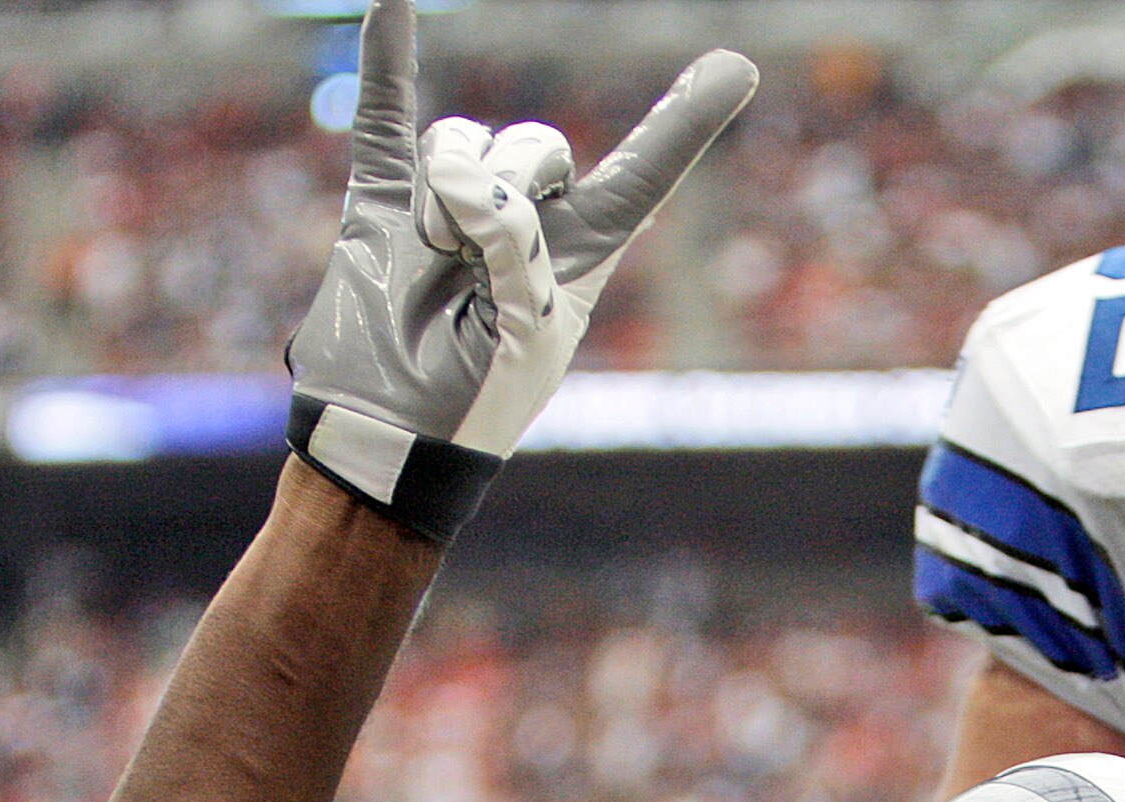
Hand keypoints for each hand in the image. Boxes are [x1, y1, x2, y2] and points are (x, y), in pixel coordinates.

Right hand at [285, 0, 756, 543]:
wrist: (388, 435)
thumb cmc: (475, 399)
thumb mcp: (522, 329)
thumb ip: (511, 244)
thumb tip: (457, 167)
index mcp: (583, 255)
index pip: (644, 175)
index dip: (685, 121)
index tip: (735, 68)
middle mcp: (527, 222)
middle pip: (539, 145)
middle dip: (506, 183)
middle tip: (473, 246)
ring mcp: (456, 207)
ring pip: (462, 139)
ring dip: (443, 193)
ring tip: (432, 254)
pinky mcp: (389, 204)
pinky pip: (390, 118)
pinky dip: (389, 62)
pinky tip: (392, 6)